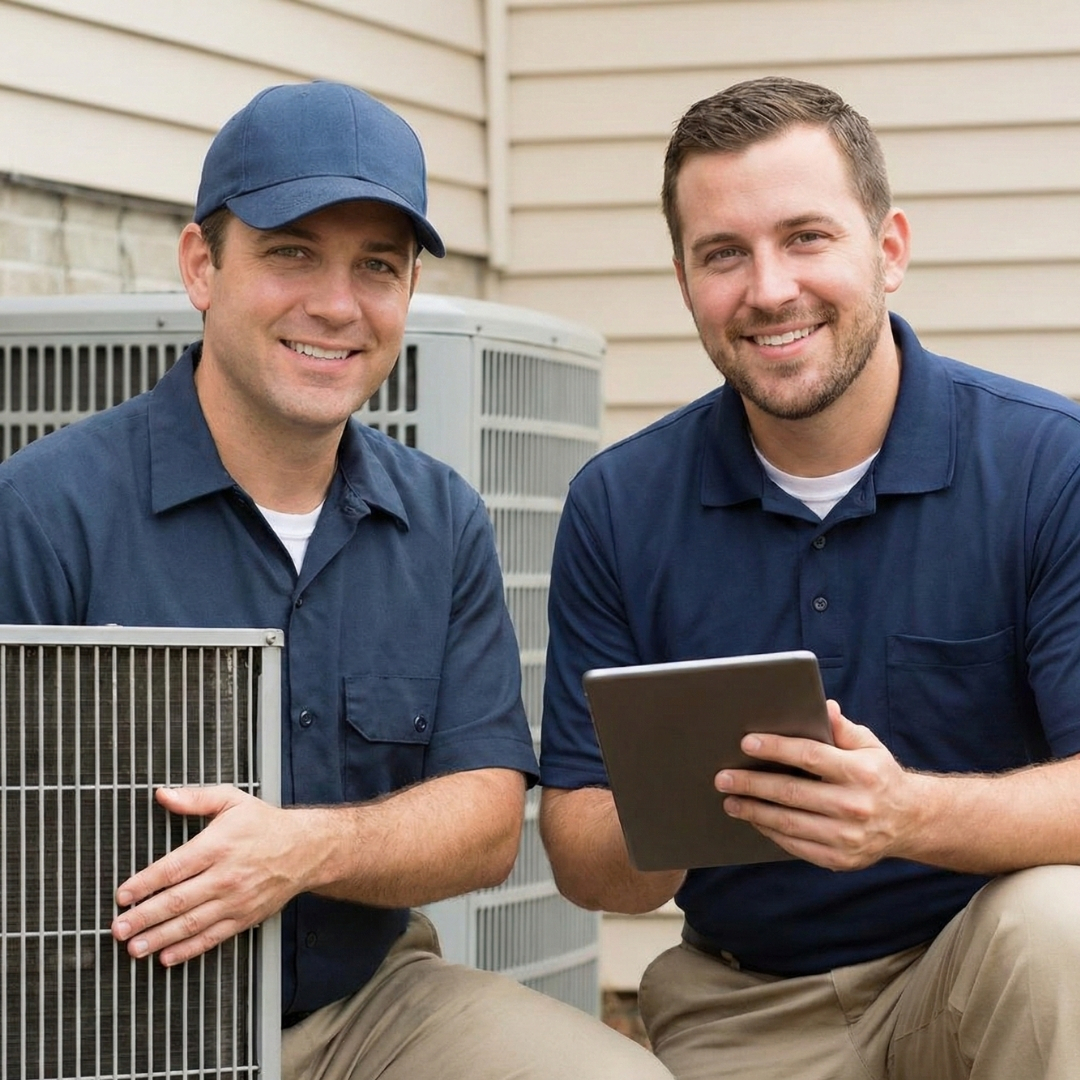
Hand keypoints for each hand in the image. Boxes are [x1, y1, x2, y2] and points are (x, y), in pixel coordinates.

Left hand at [112, 785, 316, 965]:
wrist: (306, 849)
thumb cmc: (266, 825)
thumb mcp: (233, 801)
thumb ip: (195, 798)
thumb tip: (163, 794)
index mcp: (218, 846)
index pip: (174, 868)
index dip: (145, 883)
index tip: (123, 894)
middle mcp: (225, 876)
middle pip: (177, 901)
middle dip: (144, 916)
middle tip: (119, 927)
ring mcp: (235, 900)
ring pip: (191, 924)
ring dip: (159, 938)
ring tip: (135, 947)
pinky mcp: (244, 918)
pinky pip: (212, 938)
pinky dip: (188, 950)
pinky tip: (167, 956)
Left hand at [715, 700, 918, 870]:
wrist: (909, 821)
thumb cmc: (879, 775)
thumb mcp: (868, 745)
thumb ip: (842, 728)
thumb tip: (822, 706)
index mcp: (861, 772)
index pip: (810, 756)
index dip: (776, 748)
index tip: (747, 743)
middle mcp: (855, 806)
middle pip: (791, 793)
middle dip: (752, 784)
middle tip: (723, 777)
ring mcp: (847, 837)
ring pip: (788, 823)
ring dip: (754, 811)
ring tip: (730, 800)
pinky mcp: (840, 859)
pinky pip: (795, 845)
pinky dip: (770, 832)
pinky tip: (754, 820)